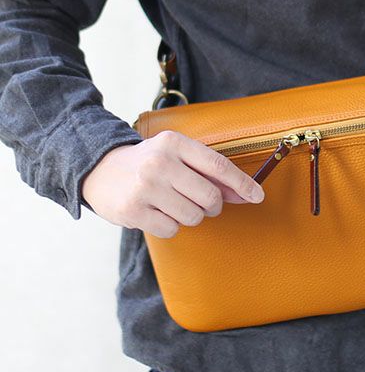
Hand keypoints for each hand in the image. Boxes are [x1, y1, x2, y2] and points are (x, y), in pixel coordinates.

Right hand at [81, 130, 264, 238]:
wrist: (100, 169)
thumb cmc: (150, 162)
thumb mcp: (178, 155)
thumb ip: (210, 172)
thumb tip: (247, 193)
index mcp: (175, 143)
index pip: (218, 165)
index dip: (242, 183)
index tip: (258, 196)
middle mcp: (160, 163)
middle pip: (209, 196)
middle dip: (214, 205)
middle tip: (205, 203)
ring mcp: (145, 188)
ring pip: (193, 216)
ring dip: (192, 215)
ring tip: (175, 203)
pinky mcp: (133, 211)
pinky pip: (171, 229)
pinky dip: (171, 225)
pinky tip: (158, 211)